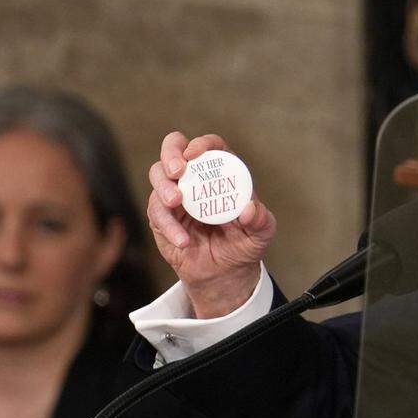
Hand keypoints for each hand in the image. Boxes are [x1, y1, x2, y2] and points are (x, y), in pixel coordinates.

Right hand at [147, 132, 276, 318]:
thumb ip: (261, 220)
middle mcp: (196, 177)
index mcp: (222, 172)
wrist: (224, 273)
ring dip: (164, 186)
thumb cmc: (244, 243)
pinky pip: (156, 211)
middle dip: (171, 154)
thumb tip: (249, 209)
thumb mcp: (261, 233)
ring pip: (158, 175)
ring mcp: (176, 193)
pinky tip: (183, 240)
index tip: (195, 155)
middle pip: (174, 148)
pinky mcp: (161, 215)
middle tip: (177, 171)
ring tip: (176, 202)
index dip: (202, 144)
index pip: (211, 146)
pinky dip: (167, 224)